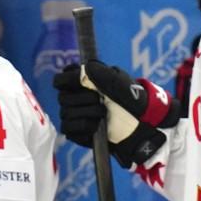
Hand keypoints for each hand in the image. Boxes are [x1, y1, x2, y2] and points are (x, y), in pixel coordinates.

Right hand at [52, 60, 177, 166]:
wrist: (139, 123)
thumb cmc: (130, 100)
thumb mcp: (121, 82)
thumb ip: (103, 74)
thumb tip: (85, 69)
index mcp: (82, 83)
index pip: (61, 80)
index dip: (68, 80)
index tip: (81, 81)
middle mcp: (74, 98)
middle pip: (63, 97)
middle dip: (84, 98)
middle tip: (101, 99)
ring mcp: (73, 115)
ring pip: (66, 113)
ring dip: (88, 112)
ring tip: (104, 113)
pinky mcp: (75, 132)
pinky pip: (69, 128)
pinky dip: (85, 125)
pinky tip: (98, 125)